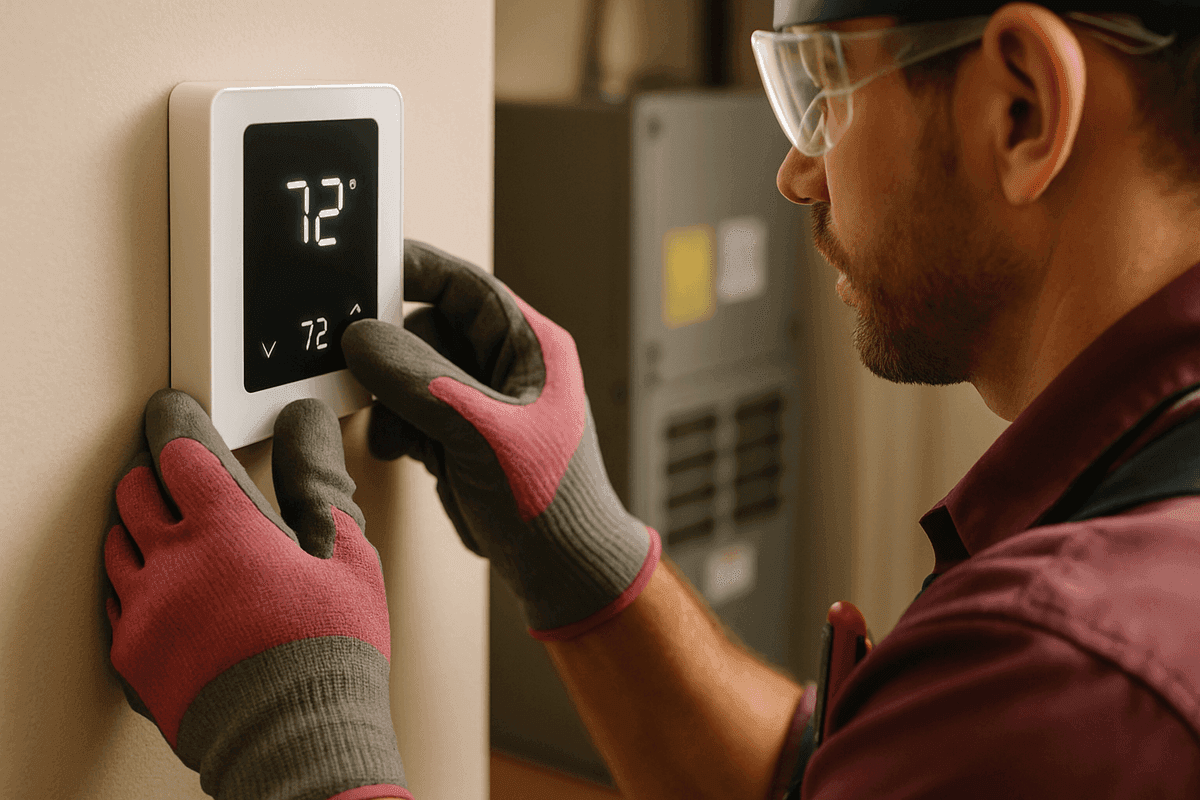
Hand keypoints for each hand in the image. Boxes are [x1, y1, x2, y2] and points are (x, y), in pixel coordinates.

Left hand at [103, 389, 410, 799]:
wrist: (296, 741)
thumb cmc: (328, 652)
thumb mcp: (346, 557)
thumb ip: (320, 482)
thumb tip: (308, 426)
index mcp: (226, 528)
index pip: (179, 449)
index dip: (176, 423)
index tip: (177, 414)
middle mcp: (172, 562)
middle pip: (134, 490)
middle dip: (153, 472)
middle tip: (173, 470)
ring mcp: (144, 611)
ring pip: (114, 544)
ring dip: (138, 526)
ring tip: (167, 529)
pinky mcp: (132, 656)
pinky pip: (114, 602)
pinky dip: (132, 584)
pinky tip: (160, 588)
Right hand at [342, 240, 660, 638]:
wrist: (559, 569)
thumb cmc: (548, 499)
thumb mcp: (481, 432)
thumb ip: (420, 381)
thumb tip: (362, 336)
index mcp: (530, 347)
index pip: (467, 287)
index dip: (417, 270)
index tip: (364, 266)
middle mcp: (505, 367)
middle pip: (430, 329)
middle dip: (393, 351)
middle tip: (356, 363)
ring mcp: (480, 403)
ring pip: (413, 372)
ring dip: (392, 398)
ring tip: (398, 432)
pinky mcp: (461, 437)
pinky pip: (411, 411)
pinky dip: (396, 427)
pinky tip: (403, 453)